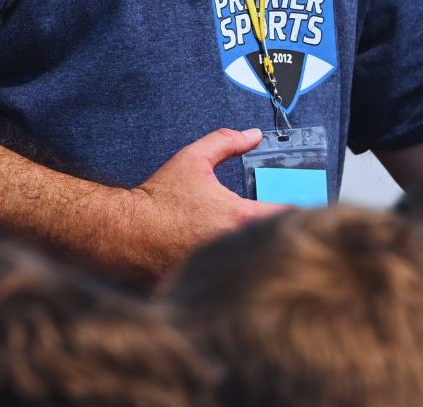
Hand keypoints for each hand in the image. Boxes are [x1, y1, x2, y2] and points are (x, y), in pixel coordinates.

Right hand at [124, 127, 286, 283]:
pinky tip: (230, 267)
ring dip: (260, 257)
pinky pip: (233, 284)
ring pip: (257, 266)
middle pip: (277, 244)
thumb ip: (226, 142)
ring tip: (257, 247)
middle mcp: (235, 245)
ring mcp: (223, 270)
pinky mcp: (208, 287)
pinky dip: (237, 276)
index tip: (296, 207)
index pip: (287, 216)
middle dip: (281, 235)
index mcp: (239, 216)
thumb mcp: (193, 160)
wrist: (125, 233)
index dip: (297, 211)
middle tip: (281, 227)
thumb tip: (252, 134)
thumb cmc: (159, 199)